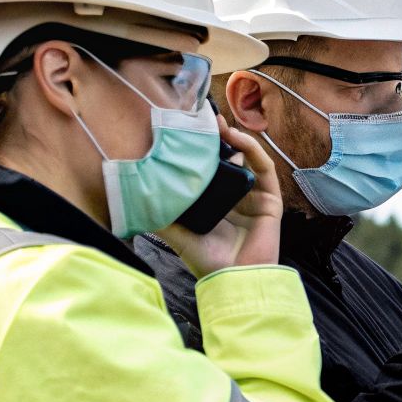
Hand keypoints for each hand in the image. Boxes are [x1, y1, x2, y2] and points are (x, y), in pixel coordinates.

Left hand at [157, 113, 284, 276]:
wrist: (234, 281)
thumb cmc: (208, 263)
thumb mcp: (177, 235)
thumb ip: (159, 217)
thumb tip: (130, 201)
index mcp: (216, 204)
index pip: (211, 170)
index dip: (203, 150)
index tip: (188, 132)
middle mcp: (236, 198)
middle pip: (231, 160)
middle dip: (220, 139)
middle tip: (204, 120)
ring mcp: (255, 199)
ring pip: (249, 160)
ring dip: (237, 139)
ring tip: (220, 126)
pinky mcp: (270, 201)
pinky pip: (265, 170)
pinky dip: (253, 150)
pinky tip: (238, 139)